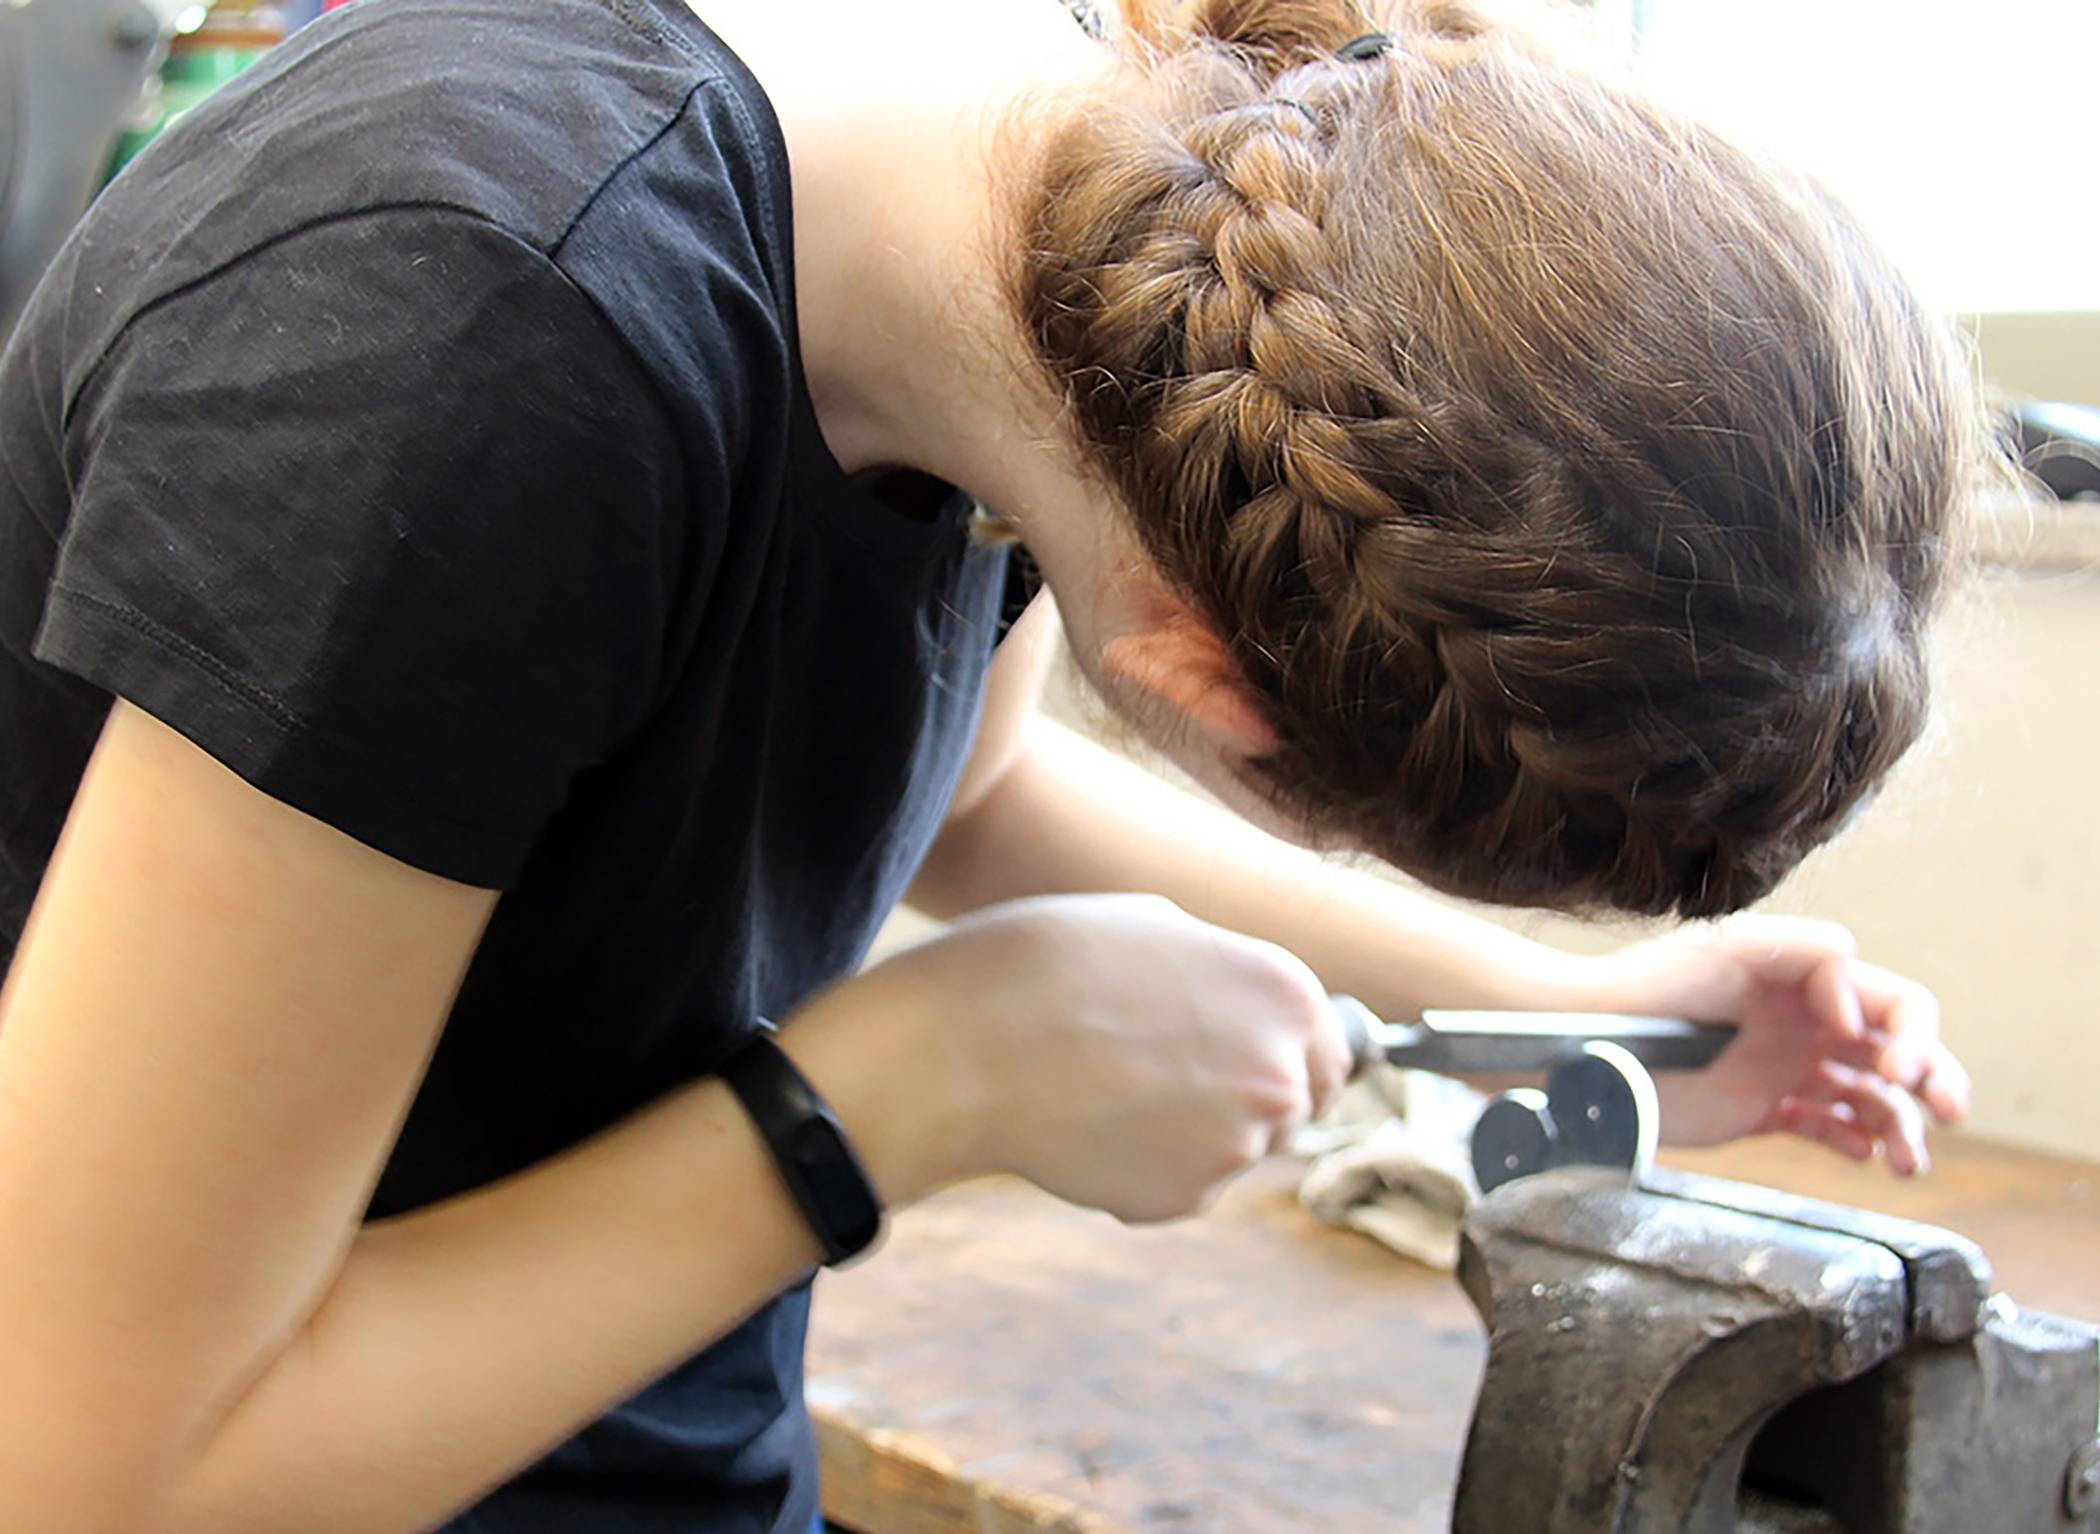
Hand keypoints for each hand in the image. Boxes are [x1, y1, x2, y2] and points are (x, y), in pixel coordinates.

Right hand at [796, 895, 1348, 1221]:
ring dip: (1189, 1133)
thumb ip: (1218, 968)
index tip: (1242, 1058)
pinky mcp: (1185, 1201)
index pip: (1329, 1050)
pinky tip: (1088, 1127)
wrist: (969, 1044)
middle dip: (1240, 1096)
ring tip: (1106, 1089)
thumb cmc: (1046, 963)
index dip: (1284, 1054)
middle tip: (1160, 1076)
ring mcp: (1237, 1146)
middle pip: (1290, 1107)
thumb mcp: (1150, 923)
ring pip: (1232, 1150)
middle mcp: (1280, 1073)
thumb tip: (1232, 1001)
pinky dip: (1146, 1168)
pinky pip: (1181, 1187)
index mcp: (1285, 992)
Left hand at [1581, 914, 1969, 1174]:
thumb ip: (1804, 952)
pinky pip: (1823, 1126)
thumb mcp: (1729, 949)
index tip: (1891, 1066)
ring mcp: (1784, 1067)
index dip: (1913, 1034)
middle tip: (1947, 1112)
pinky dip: (1851, 1140)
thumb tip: (1857, 983)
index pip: (1894, 1004)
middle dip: (1934, 1079)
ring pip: (1868, 1099)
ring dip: (1900, 1126)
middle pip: (1896, 1053)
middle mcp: (1804, 1024)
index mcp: (1809, 983)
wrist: (1591, 1040)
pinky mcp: (1760, 1108)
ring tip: (1905, 1161)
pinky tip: (1862, 1154)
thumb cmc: (1652, 986)